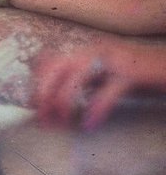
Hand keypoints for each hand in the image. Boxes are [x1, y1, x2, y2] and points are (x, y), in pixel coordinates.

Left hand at [32, 41, 159, 130]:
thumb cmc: (141, 75)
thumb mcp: (105, 76)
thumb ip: (82, 81)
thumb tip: (52, 96)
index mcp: (87, 50)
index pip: (50, 62)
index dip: (37, 85)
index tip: (33, 107)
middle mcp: (95, 49)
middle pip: (56, 68)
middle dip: (44, 94)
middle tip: (42, 120)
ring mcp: (113, 58)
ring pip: (75, 78)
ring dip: (64, 103)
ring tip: (62, 123)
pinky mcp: (131, 72)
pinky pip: (106, 92)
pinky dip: (95, 110)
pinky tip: (90, 125)